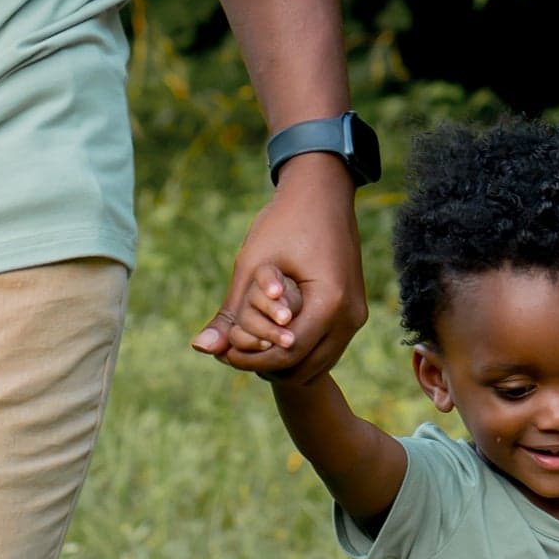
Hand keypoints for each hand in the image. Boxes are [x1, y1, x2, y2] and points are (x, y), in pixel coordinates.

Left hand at [193, 157, 365, 380]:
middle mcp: (351, 316)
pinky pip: (326, 347)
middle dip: (268, 365)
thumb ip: (230, 312)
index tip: (224, 354)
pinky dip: (299, 350)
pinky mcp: (354, 312)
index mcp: (330, 304)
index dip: (251, 360)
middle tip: (234, 353)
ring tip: (250, 346)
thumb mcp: (251, 265)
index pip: (288, 353)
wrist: (323, 191)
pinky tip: (270, 335)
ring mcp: (357, 316)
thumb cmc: (285, 221)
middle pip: (305, 368)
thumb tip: (201, 349)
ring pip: (318, 364)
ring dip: (285, 362)